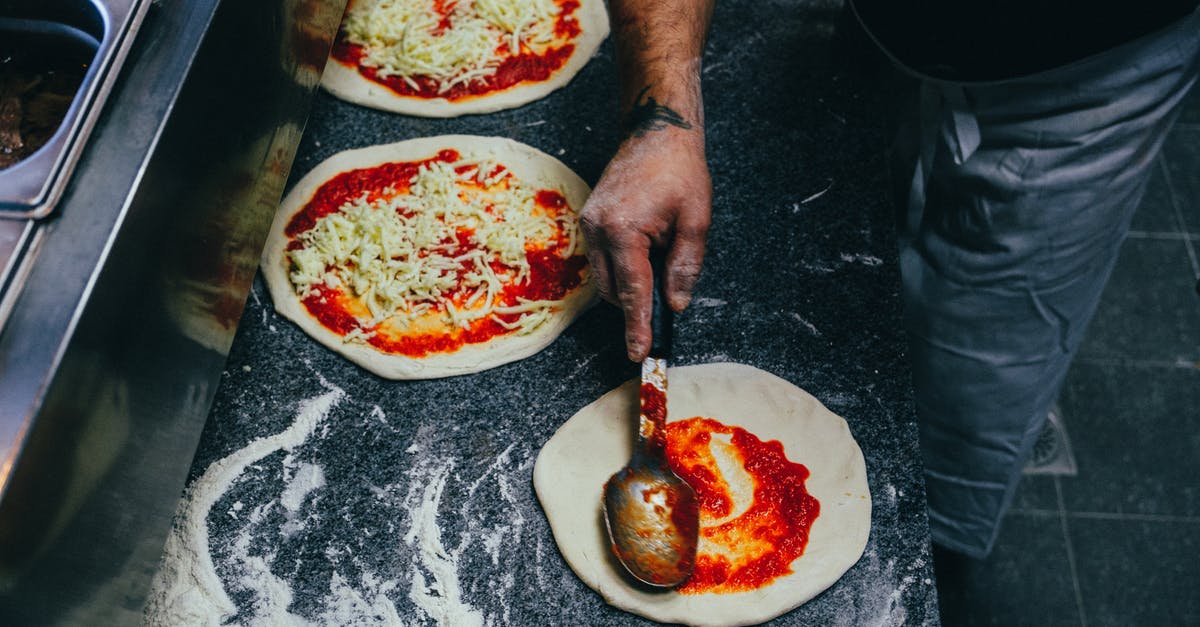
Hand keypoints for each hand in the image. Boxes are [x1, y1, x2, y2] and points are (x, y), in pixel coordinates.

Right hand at [580, 127, 711, 360]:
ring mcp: (588, 223)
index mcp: (623, 231)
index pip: (632, 292)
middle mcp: (597, 229)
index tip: (639, 353)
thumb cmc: (680, 171)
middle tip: (668, 293)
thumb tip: (674, 303)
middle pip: (614, 291)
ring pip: (605, 278)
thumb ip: (685, 266)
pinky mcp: (589, 219)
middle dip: (638, 303)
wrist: (656, 131)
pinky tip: (646, 249)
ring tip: (660, 256)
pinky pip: (602, 259)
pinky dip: (622, 266)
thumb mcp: (695, 220)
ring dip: (630, 284)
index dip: (638, 326)